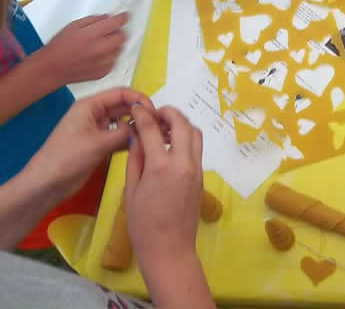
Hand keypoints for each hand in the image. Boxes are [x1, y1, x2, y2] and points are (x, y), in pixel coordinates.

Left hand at [25, 88, 151, 200]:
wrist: (46, 184)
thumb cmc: (67, 158)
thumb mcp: (98, 143)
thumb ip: (124, 132)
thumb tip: (144, 127)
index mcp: (90, 106)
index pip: (121, 93)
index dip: (139, 99)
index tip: (154, 112)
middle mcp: (95, 114)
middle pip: (123, 107)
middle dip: (140, 112)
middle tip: (159, 124)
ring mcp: (97, 130)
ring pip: (123, 122)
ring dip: (137, 126)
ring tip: (156, 134)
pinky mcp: (99, 145)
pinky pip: (120, 136)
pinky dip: (131, 139)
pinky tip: (144, 144)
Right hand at [41, 13, 127, 84]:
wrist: (52, 69)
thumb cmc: (59, 46)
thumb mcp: (73, 26)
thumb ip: (93, 20)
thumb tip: (108, 17)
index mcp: (94, 35)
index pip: (117, 23)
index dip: (123, 17)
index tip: (125, 15)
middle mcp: (102, 49)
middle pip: (122, 36)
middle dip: (117, 31)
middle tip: (108, 32)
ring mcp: (105, 62)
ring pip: (119, 49)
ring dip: (113, 45)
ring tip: (98, 46)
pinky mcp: (105, 72)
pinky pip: (114, 60)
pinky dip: (109, 56)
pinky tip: (96, 56)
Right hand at [125, 104, 202, 274]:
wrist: (170, 249)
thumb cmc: (142, 225)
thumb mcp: (130, 191)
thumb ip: (135, 159)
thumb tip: (136, 136)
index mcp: (161, 166)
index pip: (152, 129)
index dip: (143, 114)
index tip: (136, 107)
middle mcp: (183, 162)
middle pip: (182, 123)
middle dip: (168, 113)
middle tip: (153, 114)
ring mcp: (196, 168)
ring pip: (195, 133)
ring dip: (181, 124)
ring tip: (163, 128)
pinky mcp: (201, 176)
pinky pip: (196, 148)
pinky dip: (186, 138)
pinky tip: (170, 144)